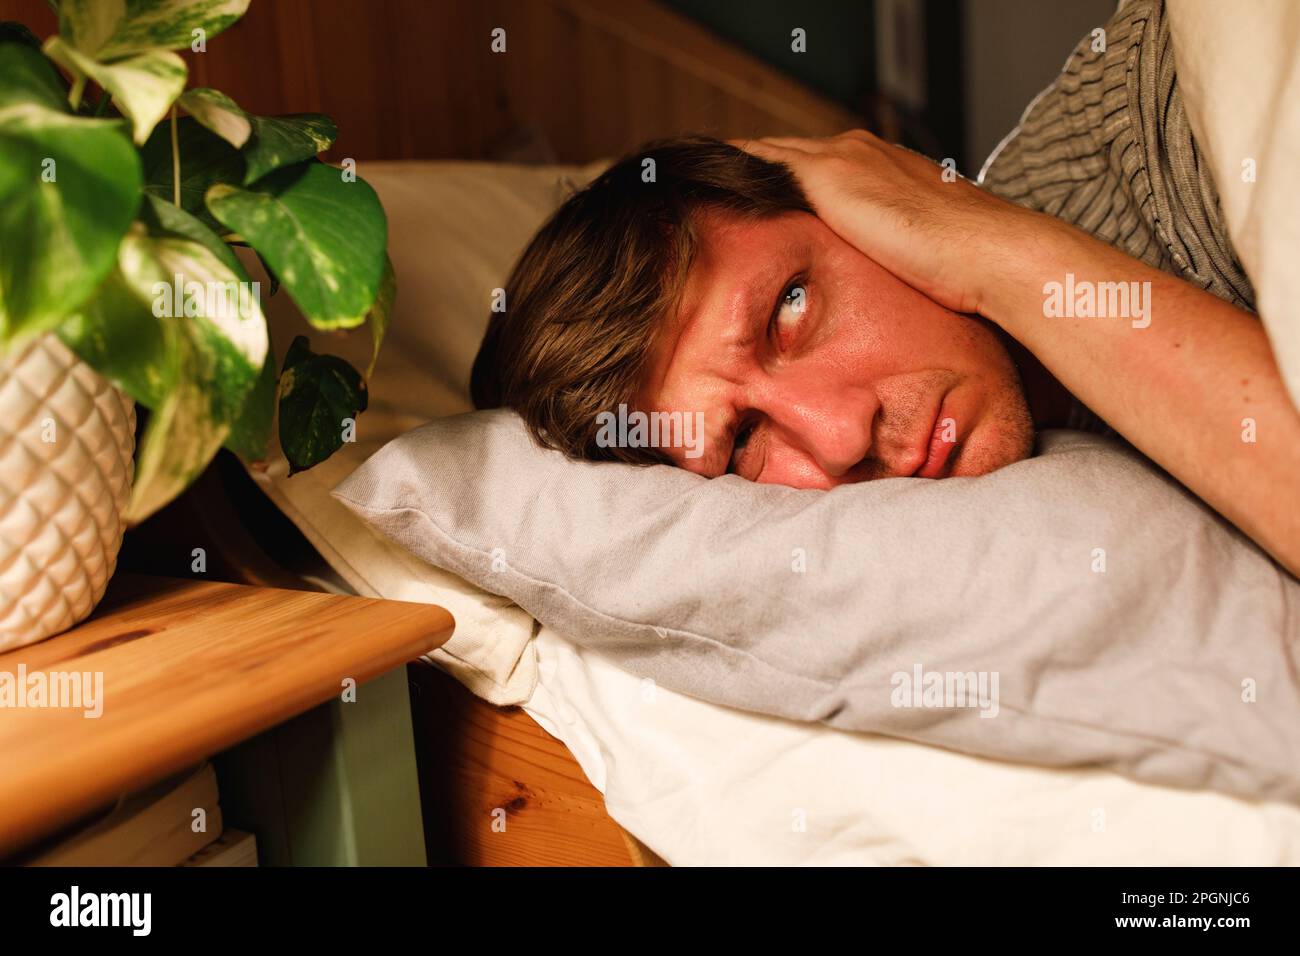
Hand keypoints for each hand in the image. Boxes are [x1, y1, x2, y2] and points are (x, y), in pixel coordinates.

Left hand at [731, 130, 1047, 318]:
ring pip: (768, 153)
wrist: (989, 254)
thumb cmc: (967, 271)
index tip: (751, 203)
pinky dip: (733, 171)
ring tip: (692, 186)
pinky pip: (760, 162)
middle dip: (749, 172)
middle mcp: (859, 151)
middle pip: (785, 155)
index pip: (815, 169)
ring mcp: (843, 158)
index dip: (781, 184)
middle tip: (705, 190)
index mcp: (881, 168)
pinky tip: (702, 186)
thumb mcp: (916, 259)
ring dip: (733, 170)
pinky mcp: (829, 175)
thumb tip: (875, 296)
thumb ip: (887, 259)